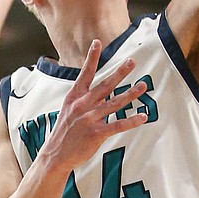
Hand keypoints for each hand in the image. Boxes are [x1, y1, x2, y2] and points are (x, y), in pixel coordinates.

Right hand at [44, 39, 149, 174]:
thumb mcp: (67, 111)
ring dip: (130, 94)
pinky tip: (143, 116)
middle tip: (132, 61)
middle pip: (105, 85)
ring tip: (143, 85)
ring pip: (114, 103)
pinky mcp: (96, 134)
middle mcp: (82, 105)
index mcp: (74, 97)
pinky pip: (118, 125)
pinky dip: (132, 121)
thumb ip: (83, 99)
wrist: (55, 155)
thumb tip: (98, 91)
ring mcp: (89, 119)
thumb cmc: (63, 133)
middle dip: (120, 72)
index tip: (97, 42)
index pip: (85, 74)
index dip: (92, 58)